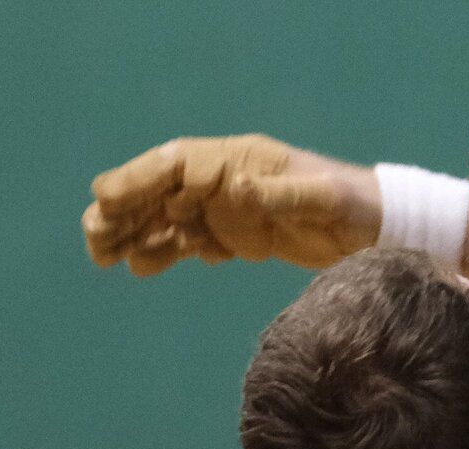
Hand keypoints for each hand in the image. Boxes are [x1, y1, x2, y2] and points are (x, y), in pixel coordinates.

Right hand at [82, 135, 381, 275]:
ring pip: (171, 218)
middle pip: (163, 191)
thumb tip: (237, 188)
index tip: (106, 198)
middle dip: (125, 210)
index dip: (140, 180)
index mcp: (241, 161)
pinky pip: (193, 242)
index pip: (178, 165)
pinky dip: (166, 252)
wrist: (376, 230)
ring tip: (101, 255)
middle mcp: (227, 181)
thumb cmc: (352, 206)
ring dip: (136, 233)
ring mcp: (230, 210)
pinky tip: (140, 266)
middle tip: (91, 236)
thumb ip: (281, 196)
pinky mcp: (240, 237)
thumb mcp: (322, 198)